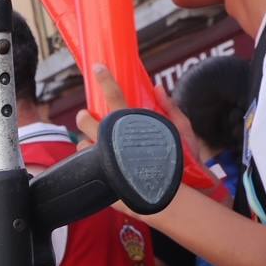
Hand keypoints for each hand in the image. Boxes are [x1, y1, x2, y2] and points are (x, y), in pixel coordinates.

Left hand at [77, 65, 205, 166]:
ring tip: (94, 147)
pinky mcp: (102, 177)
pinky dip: (90, 162)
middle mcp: (116, 142)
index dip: (106, 81)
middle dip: (85, 118)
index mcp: (134, 126)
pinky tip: (99, 164)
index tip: (98, 68)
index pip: (116, 98)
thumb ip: (169, 108)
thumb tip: (157, 87)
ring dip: (86, 144)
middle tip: (85, 116)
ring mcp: (106, 160)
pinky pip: (87, 166)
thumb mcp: (182, 132)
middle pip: (89, 122)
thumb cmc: (182, 162)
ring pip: (84, 147)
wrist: (176, 197)